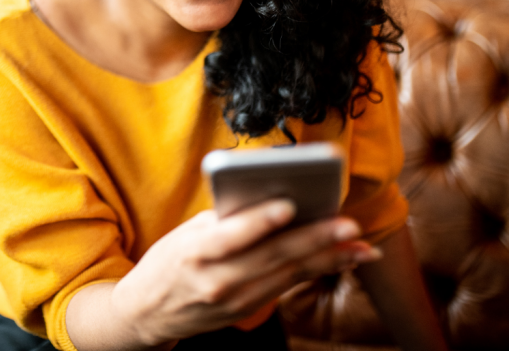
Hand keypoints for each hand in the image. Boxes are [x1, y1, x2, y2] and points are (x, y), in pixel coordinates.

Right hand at [105, 200, 379, 346]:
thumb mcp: (184, 234)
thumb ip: (223, 220)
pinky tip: (342, 260)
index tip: (289, 204)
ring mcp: (235, 300)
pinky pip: (287, 287)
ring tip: (361, 246)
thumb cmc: (168, 262)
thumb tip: (269, 198)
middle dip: (315, 240)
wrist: (147, 311)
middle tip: (349, 225)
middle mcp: (217, 280)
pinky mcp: (247, 311)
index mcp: (195, 252)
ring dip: (329, 260)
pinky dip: (317, 271)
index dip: (261, 221)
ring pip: (289, 275)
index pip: (231, 235)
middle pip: (272, 257)